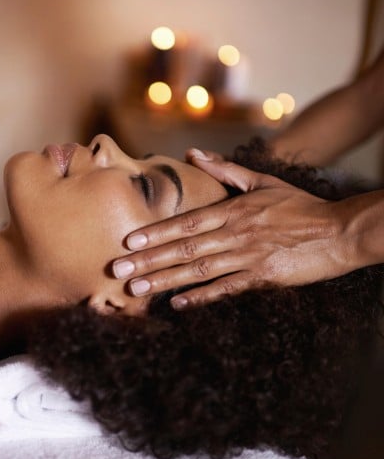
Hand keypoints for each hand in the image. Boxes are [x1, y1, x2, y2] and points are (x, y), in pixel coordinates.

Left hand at [113, 149, 351, 308]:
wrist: (340, 231)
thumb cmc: (299, 206)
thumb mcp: (263, 182)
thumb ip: (226, 170)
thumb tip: (194, 154)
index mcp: (233, 210)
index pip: (185, 221)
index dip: (155, 232)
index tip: (129, 241)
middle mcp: (234, 233)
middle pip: (183, 248)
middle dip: (148, 259)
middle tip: (118, 270)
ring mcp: (247, 257)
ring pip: (198, 270)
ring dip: (165, 280)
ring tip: (136, 288)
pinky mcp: (262, 277)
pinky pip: (226, 289)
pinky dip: (201, 297)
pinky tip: (178, 304)